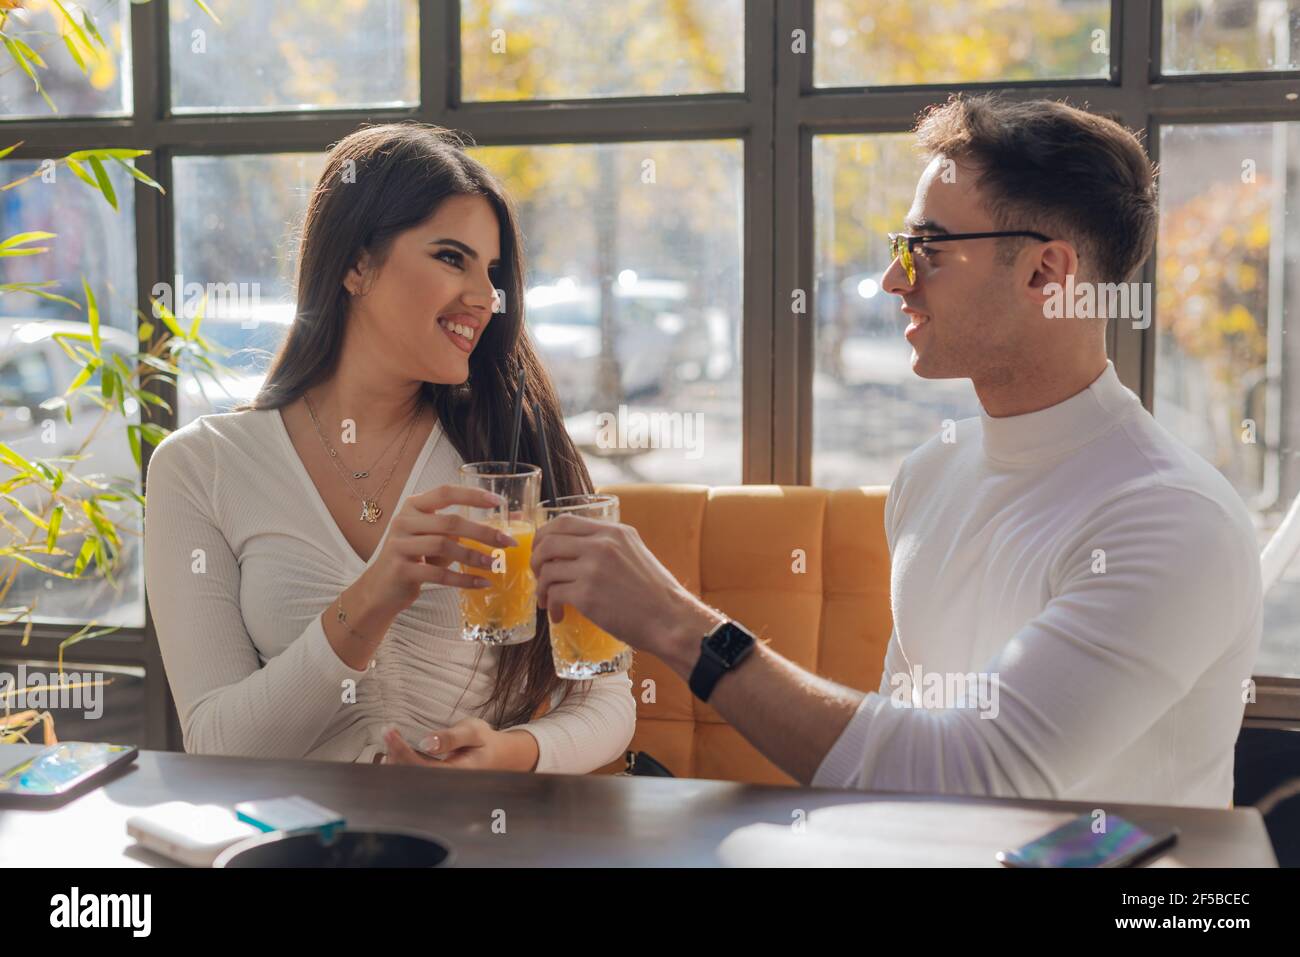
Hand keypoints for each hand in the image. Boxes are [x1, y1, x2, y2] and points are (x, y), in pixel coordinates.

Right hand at [361, 485, 518, 620]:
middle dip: (483, 532)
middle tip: (507, 542)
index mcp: (413, 506)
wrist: (382, 589)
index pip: (445, 492)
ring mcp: (400, 545)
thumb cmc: (416, 559)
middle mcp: (404, 521)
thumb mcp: (436, 538)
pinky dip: (463, 579)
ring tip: (496, 564)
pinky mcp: (401, 570)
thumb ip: (463, 529)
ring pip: (444, 546)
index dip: (472, 495)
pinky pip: (438, 574)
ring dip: (474, 556)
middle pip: (449, 522)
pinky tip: (482, 583)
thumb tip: (510, 522)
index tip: (499, 502)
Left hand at [381, 718, 538, 770]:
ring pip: (408, 779)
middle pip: (409, 775)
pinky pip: (411, 778)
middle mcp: (443, 785)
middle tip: (388, 730)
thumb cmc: (484, 742)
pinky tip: (393, 752)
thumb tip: (426, 743)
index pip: (420, 767)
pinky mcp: (432, 783)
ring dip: (394, 759)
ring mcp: (437, 786)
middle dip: (394, 753)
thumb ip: (451, 738)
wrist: (496, 756)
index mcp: (455, 774)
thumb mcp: (473, 732)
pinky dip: (398, 764)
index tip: (390, 731)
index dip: (401, 750)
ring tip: (390, 736)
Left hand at [530, 515, 723, 666]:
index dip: (544, 535)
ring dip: (541, 587)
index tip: (541, 551)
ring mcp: (593, 569)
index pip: (564, 521)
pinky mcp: (587, 595)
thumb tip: (579, 551)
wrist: (671, 621)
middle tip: (539, 576)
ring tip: (548, 602)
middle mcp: (602, 545)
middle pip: (548, 541)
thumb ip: (610, 546)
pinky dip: (551, 605)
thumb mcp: (636, 554)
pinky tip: (558, 615)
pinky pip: (554, 594)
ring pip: (547, 570)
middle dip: (536, 560)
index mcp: (614, 532)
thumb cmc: (656, 595)